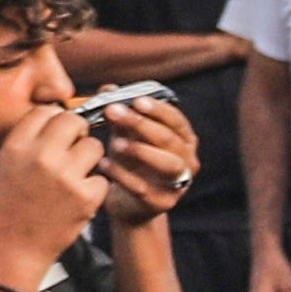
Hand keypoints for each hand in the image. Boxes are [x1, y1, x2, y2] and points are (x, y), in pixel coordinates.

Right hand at [0, 91, 118, 270]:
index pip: (46, 111)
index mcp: (16, 146)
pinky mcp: (87, 197)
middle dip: (78, 132)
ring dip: (89, 158)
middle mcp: (41, 156)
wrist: (11, 248)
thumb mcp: (6, 165)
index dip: (55, 119)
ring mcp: (66, 176)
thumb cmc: (6, 207)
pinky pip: (102, 177)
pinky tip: (78, 196)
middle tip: (73, 149)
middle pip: (74, 121)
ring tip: (75, 174)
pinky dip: (95, 186)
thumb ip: (29, 141)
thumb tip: (55, 118)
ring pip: (95, 147)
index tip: (56, 132)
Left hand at [87, 89, 194, 217]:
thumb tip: (108, 89)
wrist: (129, 203)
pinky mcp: (162, 202)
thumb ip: (120, 112)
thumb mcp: (126, 134)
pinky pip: (144, 187)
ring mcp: (178, 183)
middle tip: (114, 112)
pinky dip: (122, 175)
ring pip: (167, 163)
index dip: (157, 109)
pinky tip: (103, 164)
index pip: (176, 120)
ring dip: (140, 150)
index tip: (135, 100)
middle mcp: (187, 161)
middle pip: (170, 139)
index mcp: (183, 140)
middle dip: (141, 124)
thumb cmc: (131, 163)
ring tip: (115, 142)